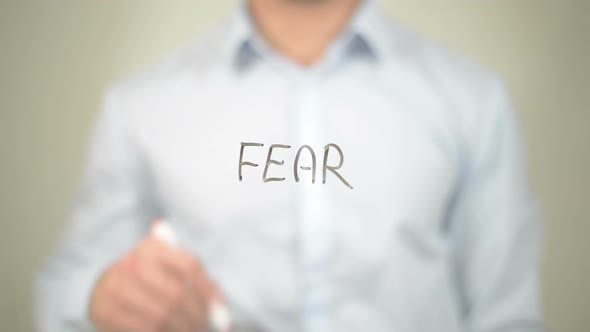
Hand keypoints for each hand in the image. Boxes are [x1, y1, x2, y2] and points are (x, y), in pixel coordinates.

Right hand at [89, 230, 218, 331]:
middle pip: (177, 293)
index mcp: (151, 247)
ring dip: (183, 328)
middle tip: (206, 328)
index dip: (208, 290)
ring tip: (193, 331)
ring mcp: (114, 287)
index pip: (189, 266)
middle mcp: (130, 262)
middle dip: (197, 315)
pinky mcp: (104, 311)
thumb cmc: (151, 280)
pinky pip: (144, 329)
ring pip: (162, 314)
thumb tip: (222, 313)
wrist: (105, 289)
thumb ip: (199, 284)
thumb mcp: (171, 271)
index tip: (221, 311)